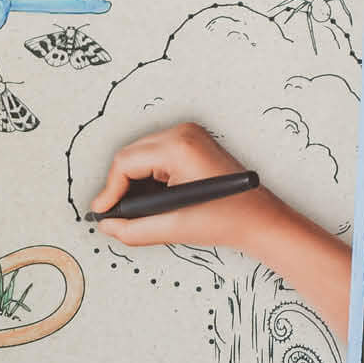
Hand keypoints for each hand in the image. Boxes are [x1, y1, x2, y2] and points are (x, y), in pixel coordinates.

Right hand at [89, 123, 282, 255]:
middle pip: (131, 155)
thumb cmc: (229, 219)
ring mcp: (189, 134)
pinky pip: (156, 154)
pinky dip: (147, 175)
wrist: (260, 218)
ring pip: (141, 154)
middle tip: (115, 215)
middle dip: (120, 186)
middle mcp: (183, 133)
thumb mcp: (174, 228)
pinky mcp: (193, 141)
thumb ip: (134, 229)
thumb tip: (108, 225)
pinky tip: (150, 198)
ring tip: (134, 209)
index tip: (103, 212)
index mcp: (179, 147)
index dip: (110, 190)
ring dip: (133, 181)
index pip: (125, 162)